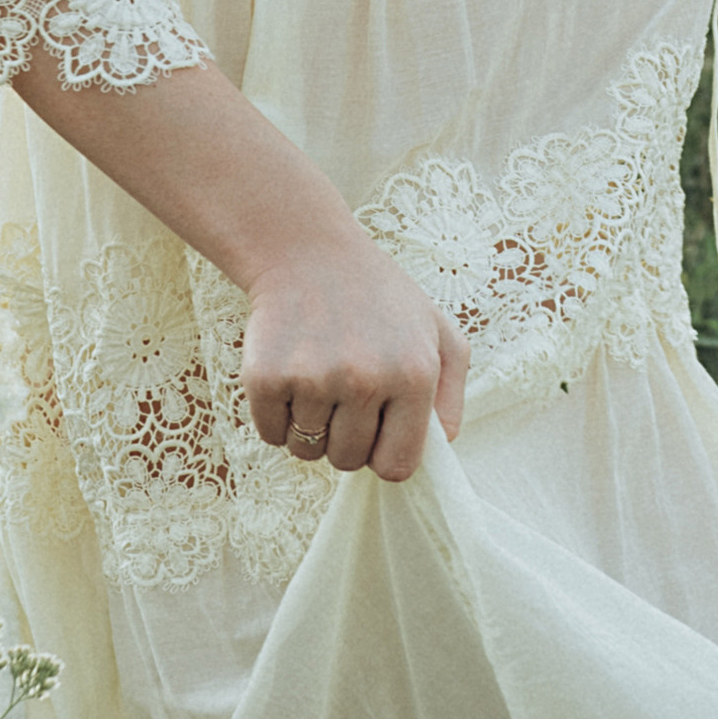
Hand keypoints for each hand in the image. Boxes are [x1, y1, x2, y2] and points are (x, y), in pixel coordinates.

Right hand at [240, 231, 468, 481]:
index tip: (375, 431)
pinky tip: (290, 374)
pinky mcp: (266, 378)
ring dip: (309, 426)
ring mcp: (313, 380)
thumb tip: (441, 446)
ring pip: (307, 450)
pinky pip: (270, 435)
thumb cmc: (378, 296)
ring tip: (317, 377)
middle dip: (344, 438)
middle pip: (348, 461)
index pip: (397, 466)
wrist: (306, 252)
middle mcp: (365, 381)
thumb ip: (451, 395)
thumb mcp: (438, 331)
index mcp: (414, 375)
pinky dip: (276, 417)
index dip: (383, 454)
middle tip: (342, 392)